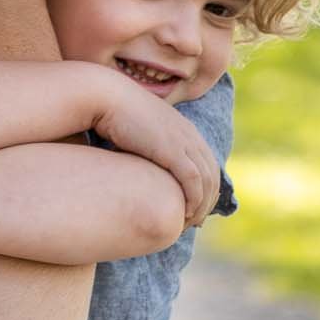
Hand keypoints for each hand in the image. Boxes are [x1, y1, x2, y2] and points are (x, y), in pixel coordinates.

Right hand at [86, 70, 220, 225]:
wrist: (107, 97)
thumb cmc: (113, 115)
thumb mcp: (137, 133)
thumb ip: (147, 146)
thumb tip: (140, 162)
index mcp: (184, 130)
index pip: (207, 163)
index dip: (206, 188)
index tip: (195, 207)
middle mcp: (189, 135)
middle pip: (212, 174)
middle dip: (208, 201)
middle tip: (196, 221)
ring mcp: (183, 141)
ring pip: (206, 180)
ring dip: (202, 205)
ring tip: (190, 222)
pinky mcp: (173, 150)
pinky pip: (193, 180)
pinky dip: (194, 199)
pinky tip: (186, 212)